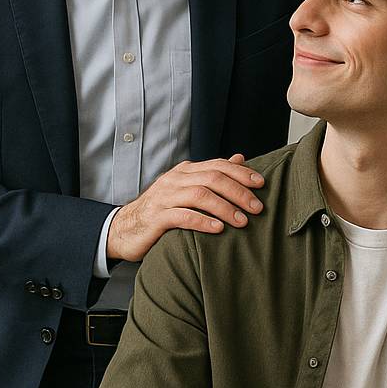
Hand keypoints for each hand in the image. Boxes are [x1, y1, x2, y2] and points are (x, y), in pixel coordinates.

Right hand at [107, 155, 263, 263]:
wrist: (125, 229)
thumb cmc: (162, 211)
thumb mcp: (187, 190)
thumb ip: (211, 175)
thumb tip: (239, 158)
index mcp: (184, 172)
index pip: (217, 165)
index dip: (241, 173)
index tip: (261, 184)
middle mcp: (174, 180)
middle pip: (212, 178)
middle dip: (238, 192)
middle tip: (257, 208)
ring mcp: (164, 197)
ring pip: (199, 195)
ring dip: (224, 208)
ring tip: (242, 221)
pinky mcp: (156, 217)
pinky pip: (182, 216)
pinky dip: (203, 221)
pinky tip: (218, 229)